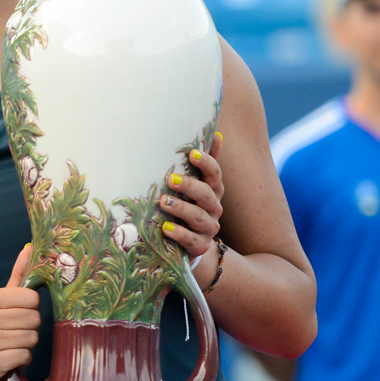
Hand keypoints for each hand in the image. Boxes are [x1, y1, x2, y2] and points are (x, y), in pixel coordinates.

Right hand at [0, 244, 39, 380]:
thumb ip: (17, 276)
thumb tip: (30, 248)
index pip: (32, 298)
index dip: (30, 308)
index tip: (16, 314)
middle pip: (34, 319)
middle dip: (28, 328)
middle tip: (12, 333)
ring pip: (31, 338)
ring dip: (25, 345)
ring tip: (9, 345)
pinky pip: (25, 356)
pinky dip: (21, 360)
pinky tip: (8, 358)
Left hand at [159, 133, 223, 262]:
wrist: (189, 243)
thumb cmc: (188, 206)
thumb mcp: (194, 185)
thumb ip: (202, 163)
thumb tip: (216, 134)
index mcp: (212, 190)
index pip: (214, 174)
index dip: (206, 163)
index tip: (192, 153)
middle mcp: (213, 208)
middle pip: (206, 195)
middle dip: (190, 186)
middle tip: (171, 179)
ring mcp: (208, 228)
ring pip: (198, 217)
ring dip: (181, 208)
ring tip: (164, 201)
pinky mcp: (199, 246)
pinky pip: (191, 240)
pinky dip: (179, 233)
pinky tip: (165, 227)